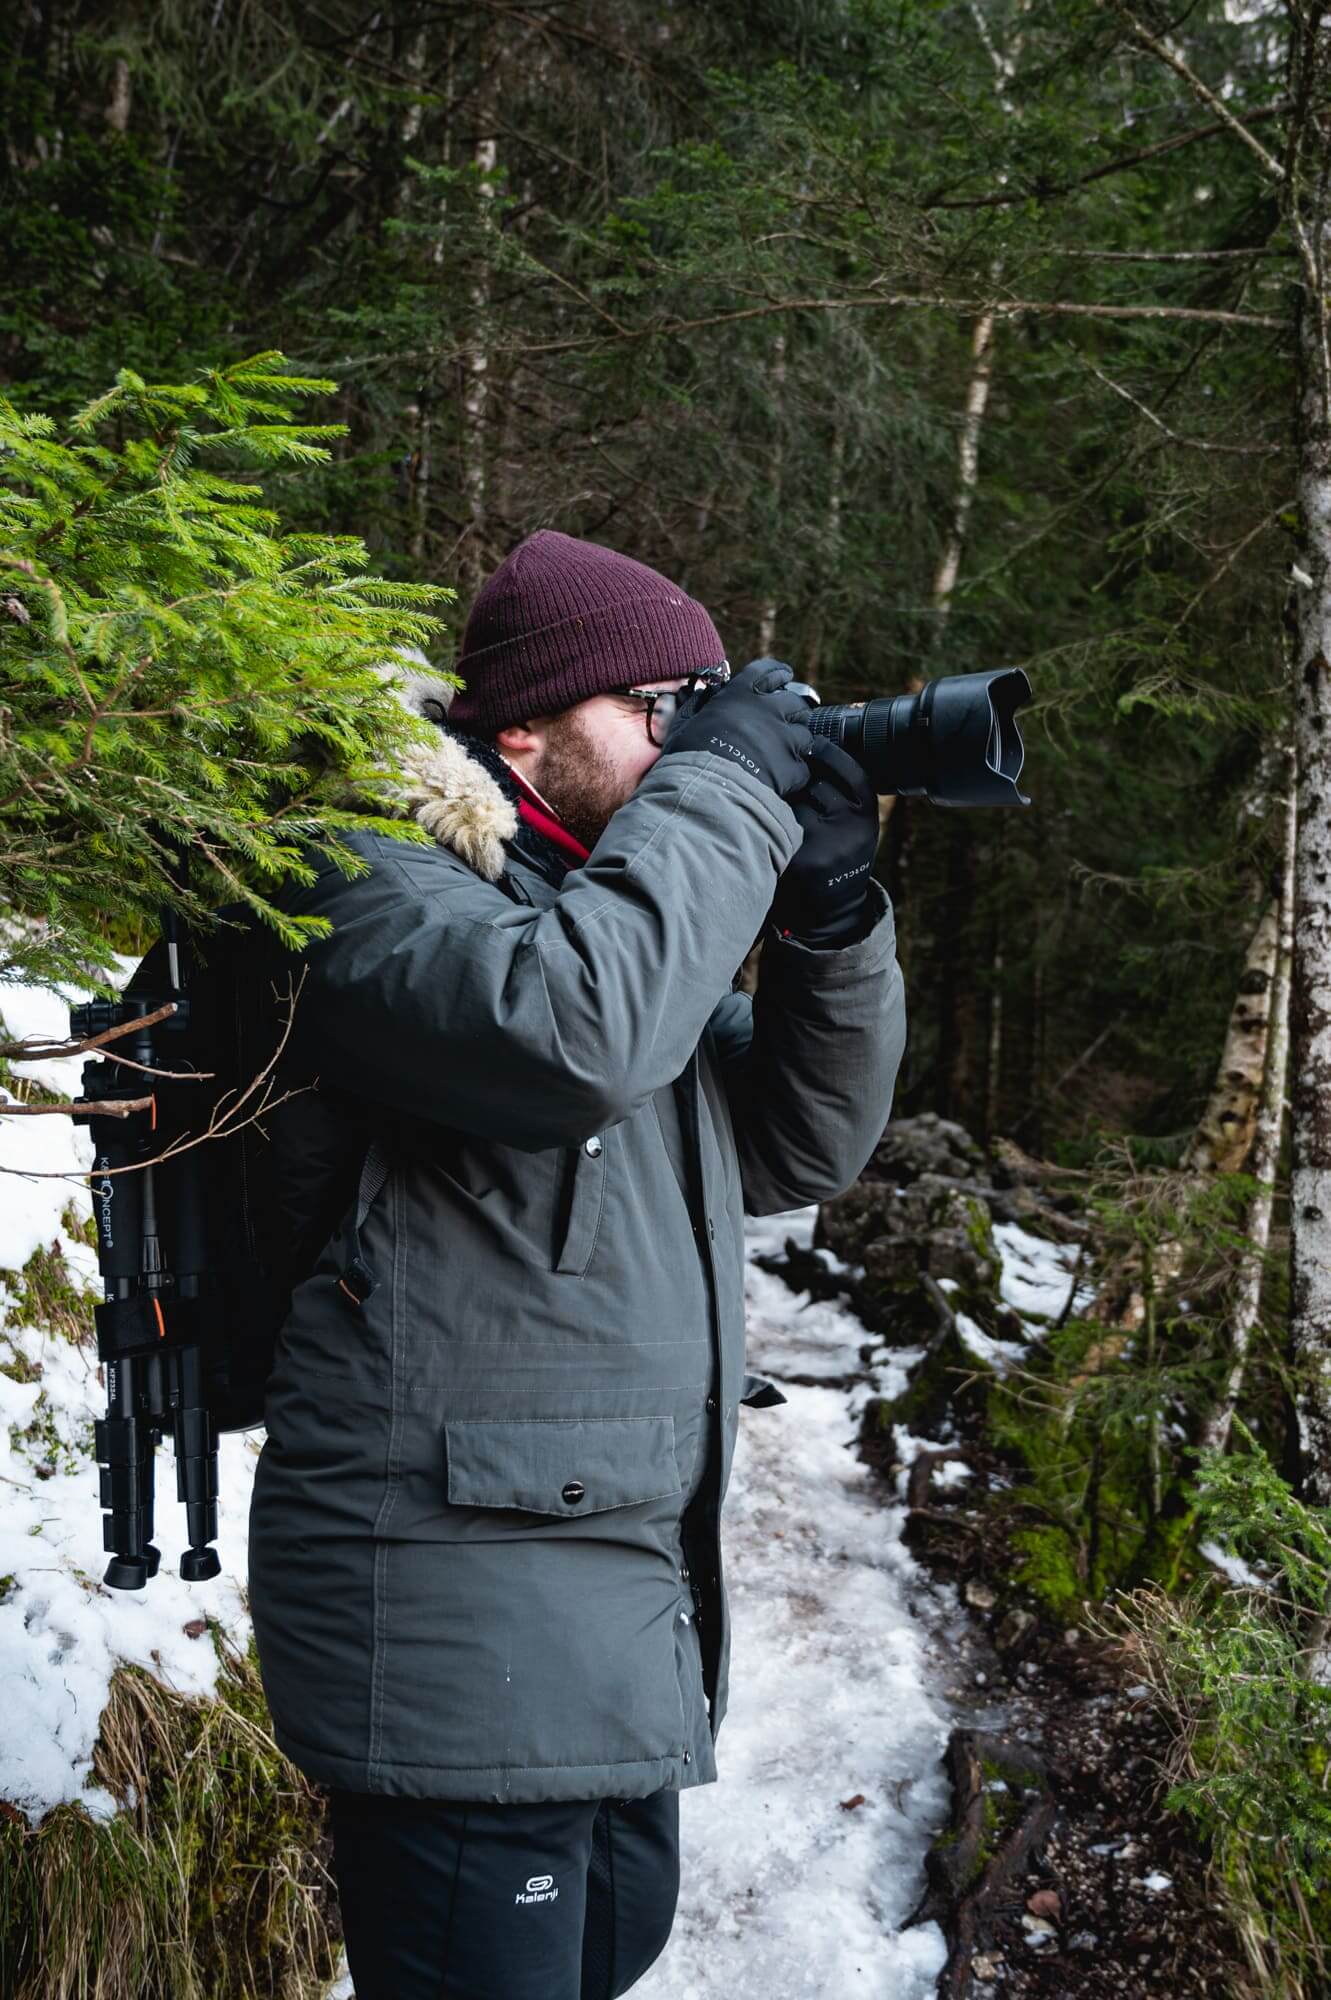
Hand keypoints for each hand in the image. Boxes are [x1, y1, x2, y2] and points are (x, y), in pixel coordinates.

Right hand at [659, 658, 814, 799]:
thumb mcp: (686, 724)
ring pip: (804, 734)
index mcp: (741, 695)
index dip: (779, 673)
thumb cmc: (689, 756)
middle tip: (786, 721)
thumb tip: (697, 698)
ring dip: (796, 743)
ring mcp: (784, 738)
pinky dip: (795, 773)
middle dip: (794, 711)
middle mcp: (768, 710)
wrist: (707, 789)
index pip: (768, 671)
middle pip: (796, 703)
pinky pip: (802, 767)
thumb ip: (696, 708)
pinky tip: (783, 779)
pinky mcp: (792, 767)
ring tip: (784, 754)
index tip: (784, 675)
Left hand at [770, 739, 879, 946]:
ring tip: (780, 813)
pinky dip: (769, 824)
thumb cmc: (838, 858)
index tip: (812, 743)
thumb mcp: (856, 828)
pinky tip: (770, 831)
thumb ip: (845, 797)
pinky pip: (777, 826)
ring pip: (792, 802)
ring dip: (781, 801)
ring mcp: (825, 845)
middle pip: (815, 782)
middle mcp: (852, 829)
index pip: (851, 772)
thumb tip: (811, 749)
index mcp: (868, 816)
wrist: (833, 913)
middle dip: (798, 781)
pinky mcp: (799, 860)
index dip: (830, 753)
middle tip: (787, 783)